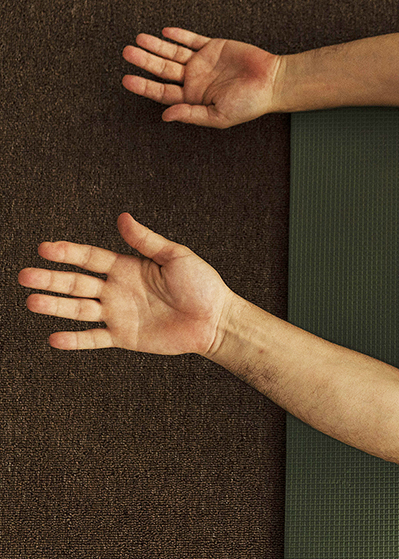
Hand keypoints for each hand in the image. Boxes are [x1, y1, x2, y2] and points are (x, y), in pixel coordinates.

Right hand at [19, 214, 235, 354]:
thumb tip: (123, 217)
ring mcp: (118, 314)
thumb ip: (146, 240)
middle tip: (24, 275)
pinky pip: (94, 339)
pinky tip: (55, 338)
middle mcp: (117, 290)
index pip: (90, 258)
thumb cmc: (202, 285)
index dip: (68, 253)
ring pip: (79, 309)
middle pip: (77, 283)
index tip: (44, 249)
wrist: (215, 319)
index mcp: (128, 267)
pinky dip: (75, 341)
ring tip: (31, 301)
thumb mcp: (176, 256)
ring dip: (55, 306)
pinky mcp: (124, 336)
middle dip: (51, 279)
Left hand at [122, 27, 280, 128]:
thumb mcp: (219, 115)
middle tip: (127, 52)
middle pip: (163, 70)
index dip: (144, 86)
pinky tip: (165, 32)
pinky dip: (179, 35)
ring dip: (156, 46)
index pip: (163, 92)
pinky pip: (192, 39)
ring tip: (139, 39)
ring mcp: (204, 62)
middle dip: (145, 61)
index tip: (126, 79)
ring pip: (173, 53)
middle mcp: (196, 80)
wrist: (273, 81)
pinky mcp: (214, 47)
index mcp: (194, 98)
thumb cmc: (250, 103)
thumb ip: (191, 114)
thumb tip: (165, 116)